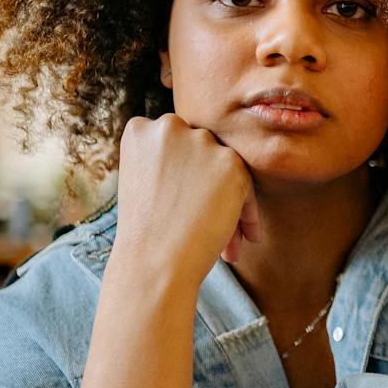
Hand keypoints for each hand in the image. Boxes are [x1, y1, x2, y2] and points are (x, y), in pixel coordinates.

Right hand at [112, 115, 258, 287]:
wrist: (152, 261)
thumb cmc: (145, 232)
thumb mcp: (143, 183)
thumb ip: (167, 161)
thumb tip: (201, 162)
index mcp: (140, 130)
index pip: (176, 142)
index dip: (187, 171)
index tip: (186, 199)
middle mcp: (169, 127)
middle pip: (203, 151)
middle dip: (209, 185)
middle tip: (208, 217)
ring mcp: (201, 142)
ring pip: (226, 168)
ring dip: (231, 200)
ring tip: (230, 239)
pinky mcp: (230, 161)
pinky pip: (248, 187)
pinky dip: (248, 213)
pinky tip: (246, 238)